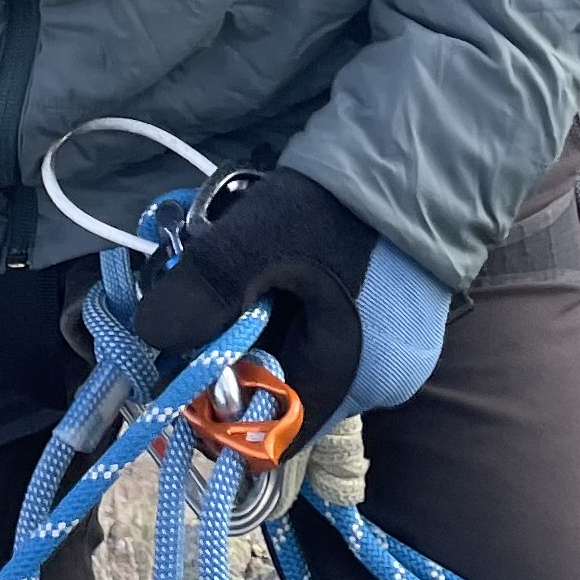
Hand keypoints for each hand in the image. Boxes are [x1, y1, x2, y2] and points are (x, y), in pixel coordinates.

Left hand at [127, 168, 450, 440]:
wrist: (429, 143)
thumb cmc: (350, 202)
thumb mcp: (264, 237)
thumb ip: (206, 288)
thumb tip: (150, 334)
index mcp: (354, 381)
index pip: (269, 437)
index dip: (216, 413)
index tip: (180, 364)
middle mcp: (381, 381)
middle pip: (282, 395)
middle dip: (235, 354)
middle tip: (203, 299)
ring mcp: (396, 348)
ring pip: (303, 358)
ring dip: (263, 325)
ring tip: (241, 268)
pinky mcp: (397, 313)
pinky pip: (328, 329)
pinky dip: (294, 307)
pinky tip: (278, 261)